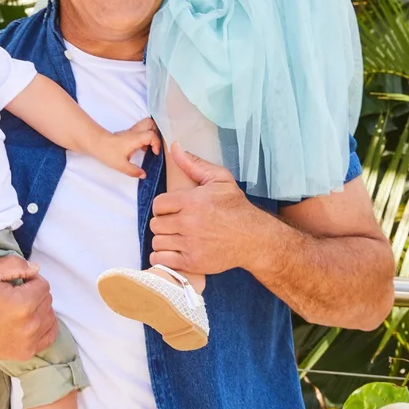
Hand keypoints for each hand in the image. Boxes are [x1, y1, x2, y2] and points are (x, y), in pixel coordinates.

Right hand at [0, 254, 58, 359]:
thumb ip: (15, 264)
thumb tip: (36, 268)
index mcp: (23, 303)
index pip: (43, 284)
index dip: (29, 280)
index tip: (14, 284)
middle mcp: (29, 325)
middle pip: (47, 300)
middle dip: (34, 293)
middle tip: (14, 295)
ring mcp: (28, 342)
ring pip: (50, 316)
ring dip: (39, 309)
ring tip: (19, 308)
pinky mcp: (25, 352)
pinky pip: (49, 335)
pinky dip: (43, 326)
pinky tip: (29, 321)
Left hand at [97, 118, 161, 178]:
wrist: (95, 143)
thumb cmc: (108, 152)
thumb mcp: (121, 165)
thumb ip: (134, 171)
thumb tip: (143, 175)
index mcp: (135, 138)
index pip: (152, 135)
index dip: (157, 144)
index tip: (154, 153)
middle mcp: (134, 132)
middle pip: (150, 123)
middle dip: (156, 133)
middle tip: (154, 145)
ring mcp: (130, 132)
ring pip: (144, 125)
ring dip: (150, 134)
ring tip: (147, 147)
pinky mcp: (126, 134)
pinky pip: (139, 131)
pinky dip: (143, 136)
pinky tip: (139, 148)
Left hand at [149, 143, 267, 274]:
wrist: (253, 238)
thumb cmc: (235, 207)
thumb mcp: (219, 179)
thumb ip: (193, 163)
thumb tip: (174, 146)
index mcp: (192, 201)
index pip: (158, 204)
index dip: (164, 206)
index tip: (173, 209)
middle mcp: (188, 223)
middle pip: (156, 223)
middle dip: (164, 222)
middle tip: (175, 223)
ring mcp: (190, 244)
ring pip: (157, 241)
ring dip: (163, 239)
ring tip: (175, 236)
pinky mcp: (192, 262)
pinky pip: (161, 259)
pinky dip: (163, 256)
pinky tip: (173, 250)